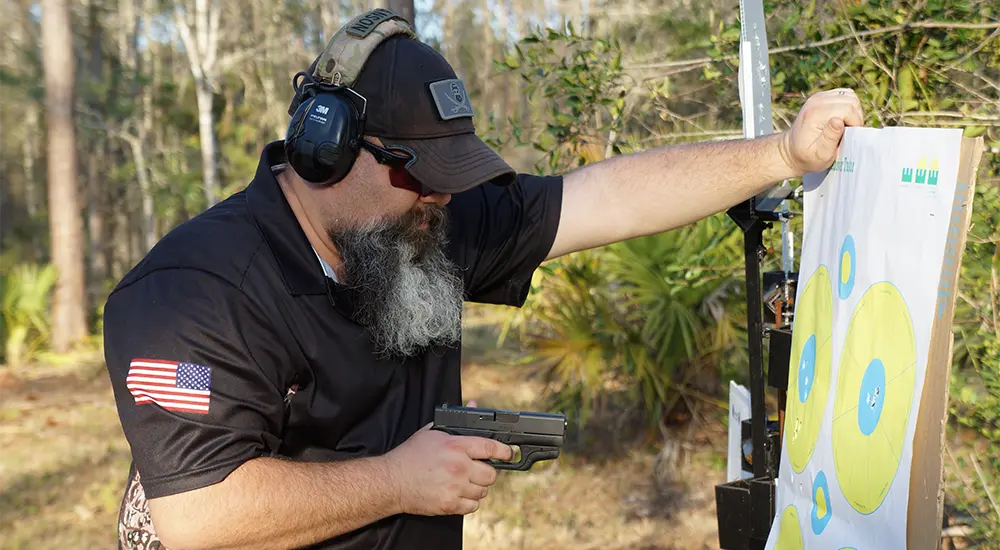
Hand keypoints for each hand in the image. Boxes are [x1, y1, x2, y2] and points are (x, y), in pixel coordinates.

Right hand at [384, 421, 513, 515]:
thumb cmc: (411, 455)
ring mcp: (455, 487)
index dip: (504, 451)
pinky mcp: (449, 505)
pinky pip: (473, 506)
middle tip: (477, 469)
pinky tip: (460, 494)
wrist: (392, 481)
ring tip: (466, 482)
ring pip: (483, 491)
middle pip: (491, 474)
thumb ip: (457, 422)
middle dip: (487, 471)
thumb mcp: (432, 432)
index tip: (508, 454)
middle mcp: (459, 467)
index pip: (491, 448)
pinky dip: (470, 501)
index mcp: (456, 446)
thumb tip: (474, 406)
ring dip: (478, 487)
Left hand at [780, 88, 864, 175]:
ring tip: (845, 127)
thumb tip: (838, 120)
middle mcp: (816, 101)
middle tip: (847, 133)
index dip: (855, 123)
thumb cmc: (807, 156)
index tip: (848, 137)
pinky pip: (845, 96)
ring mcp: (818, 97)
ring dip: (853, 112)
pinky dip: (848, 107)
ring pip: (850, 96)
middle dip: (855, 117)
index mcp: (815, 113)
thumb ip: (830, 138)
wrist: (791, 151)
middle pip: (851, 100)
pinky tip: (841, 120)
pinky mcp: (822, 97)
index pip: (848, 108)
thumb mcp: (820, 154)